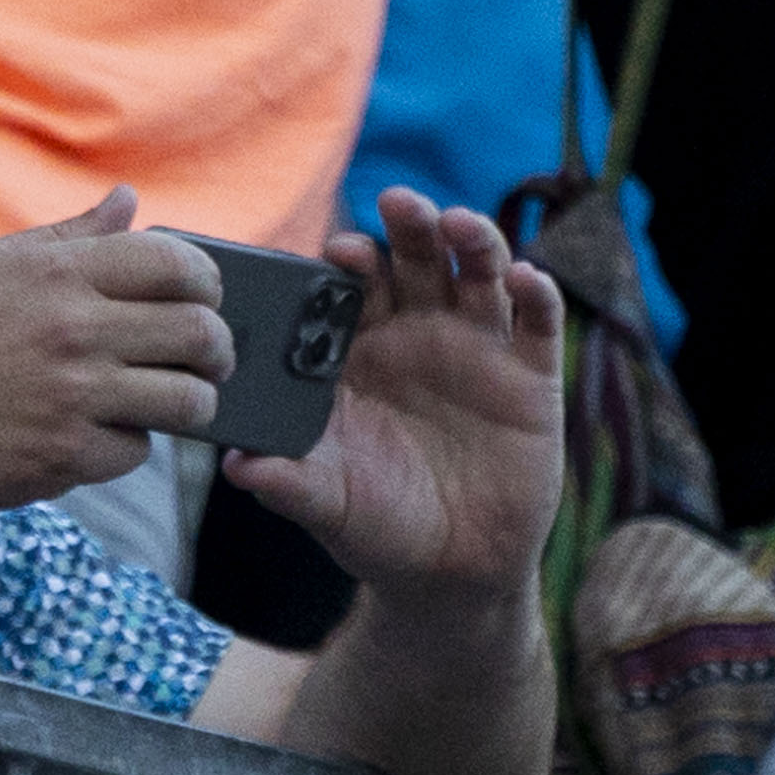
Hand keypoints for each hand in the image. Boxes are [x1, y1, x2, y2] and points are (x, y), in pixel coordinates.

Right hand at [0, 190, 228, 508]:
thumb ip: (72, 236)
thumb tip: (128, 200)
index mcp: (58, 274)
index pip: (177, 264)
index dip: (206, 282)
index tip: (200, 299)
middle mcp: (73, 331)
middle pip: (201, 335)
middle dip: (216, 350)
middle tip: (202, 359)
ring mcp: (73, 397)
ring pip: (188, 401)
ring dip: (185, 402)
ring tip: (162, 399)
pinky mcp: (66, 455)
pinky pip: (137, 451)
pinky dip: (124, 443)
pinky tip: (95, 430)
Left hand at [225, 188, 559, 602]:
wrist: (447, 573)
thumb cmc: (371, 523)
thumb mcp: (325, 501)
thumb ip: (285, 481)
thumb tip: (235, 468)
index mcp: (354, 349)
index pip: (348, 286)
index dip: (345, 262)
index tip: (337, 251)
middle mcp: (413, 335)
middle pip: (413, 261)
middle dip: (408, 226)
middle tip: (397, 202)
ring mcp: (475, 352)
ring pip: (476, 277)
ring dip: (474, 241)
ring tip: (460, 225)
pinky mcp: (530, 381)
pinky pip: (538, 327)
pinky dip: (537, 296)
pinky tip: (528, 277)